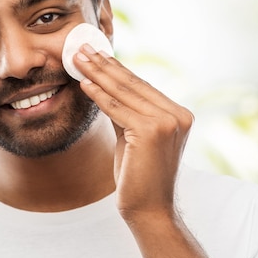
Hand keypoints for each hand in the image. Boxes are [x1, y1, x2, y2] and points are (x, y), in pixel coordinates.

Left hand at [74, 44, 192, 220]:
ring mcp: (166, 122)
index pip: (141, 85)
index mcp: (179, 114)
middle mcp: (177, 115)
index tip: (96, 54)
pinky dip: (98, 95)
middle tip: (82, 48)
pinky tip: (83, 83)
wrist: (149, 210)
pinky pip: (116, 109)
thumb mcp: (134, 137)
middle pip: (132, 84)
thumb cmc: (140, 176)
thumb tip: (104, 86)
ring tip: (78, 59)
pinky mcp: (150, 131)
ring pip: (123, 93)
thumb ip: (126, 112)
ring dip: (97, 73)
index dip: (115, 68)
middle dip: (104, 65)